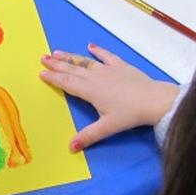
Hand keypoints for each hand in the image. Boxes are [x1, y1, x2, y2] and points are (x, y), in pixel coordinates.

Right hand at [40, 44, 178, 150]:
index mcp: (90, 91)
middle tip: (43, 57)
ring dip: (71, 57)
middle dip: (57, 64)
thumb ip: (88, 136)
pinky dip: (98, 51)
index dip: (53, 78)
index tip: (41, 72)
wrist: (153, 100)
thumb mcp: (107, 128)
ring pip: (85, 62)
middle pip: (72, 69)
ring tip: (58, 52)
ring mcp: (108, 70)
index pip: (67, 83)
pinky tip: (91, 46)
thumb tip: (71, 147)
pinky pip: (107, 56)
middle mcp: (96, 77)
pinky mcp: (121, 66)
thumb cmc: (129, 114)